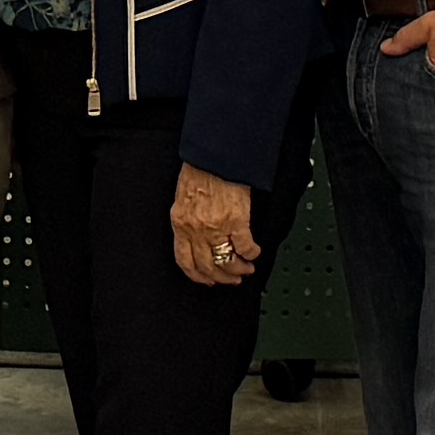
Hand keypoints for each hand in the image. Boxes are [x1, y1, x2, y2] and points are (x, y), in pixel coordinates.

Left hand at [171, 165, 263, 288]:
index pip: (184, 260)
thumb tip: (195, 237)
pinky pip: (245, 247)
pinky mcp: (236, 220)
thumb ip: (187, 220)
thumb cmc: (200, 170)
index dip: (197, 276)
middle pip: (208, 266)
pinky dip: (252, 253)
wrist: (214, 154)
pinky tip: (254, 253)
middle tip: (232, 279)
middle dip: (222, 277)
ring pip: (227, 261)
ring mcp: (216, 227)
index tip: (207, 280)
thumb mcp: (182, 198)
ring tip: (246, 268)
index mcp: (180, 223)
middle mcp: (196, 229)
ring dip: (239, 269)